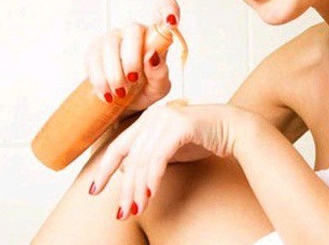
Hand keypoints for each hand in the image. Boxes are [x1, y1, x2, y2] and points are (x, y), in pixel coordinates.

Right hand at [84, 0, 179, 118]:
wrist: (121, 105)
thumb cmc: (145, 90)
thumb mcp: (158, 88)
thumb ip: (160, 74)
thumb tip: (152, 57)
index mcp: (156, 37)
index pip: (163, 9)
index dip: (169, 9)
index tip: (171, 20)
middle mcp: (134, 33)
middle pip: (133, 30)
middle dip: (132, 58)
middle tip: (133, 81)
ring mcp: (113, 39)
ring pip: (110, 44)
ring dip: (114, 72)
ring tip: (120, 93)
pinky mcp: (94, 50)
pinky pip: (93, 58)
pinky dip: (100, 79)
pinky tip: (106, 93)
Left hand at [88, 101, 246, 219]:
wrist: (233, 128)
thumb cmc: (203, 139)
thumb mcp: (169, 149)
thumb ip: (149, 157)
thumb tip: (126, 174)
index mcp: (146, 120)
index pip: (118, 147)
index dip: (104, 170)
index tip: (94, 191)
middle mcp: (153, 116)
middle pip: (129, 157)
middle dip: (124, 188)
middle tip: (122, 212)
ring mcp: (166, 119)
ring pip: (142, 159)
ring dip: (138, 188)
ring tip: (136, 209)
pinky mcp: (180, 126)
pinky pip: (159, 156)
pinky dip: (153, 177)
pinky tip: (150, 194)